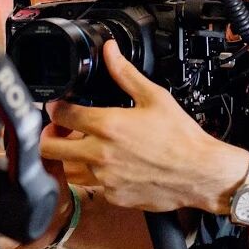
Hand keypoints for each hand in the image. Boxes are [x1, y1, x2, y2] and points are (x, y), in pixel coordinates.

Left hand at [40, 41, 246, 212]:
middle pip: (49, 148)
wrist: (199, 173)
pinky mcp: (114, 196)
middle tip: (58, 129)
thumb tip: (110, 52)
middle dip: (48, 135)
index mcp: (108, 126)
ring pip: (67, 170)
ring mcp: (105, 178)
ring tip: (82, 147)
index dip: (54, 107)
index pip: (61, 114)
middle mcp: (100, 154)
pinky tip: (109, 165)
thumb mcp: (155, 97)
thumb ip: (125, 74)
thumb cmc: (181, 138)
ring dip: (69, 157)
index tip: (58, 106)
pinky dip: (95, 175)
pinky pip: (93, 186)